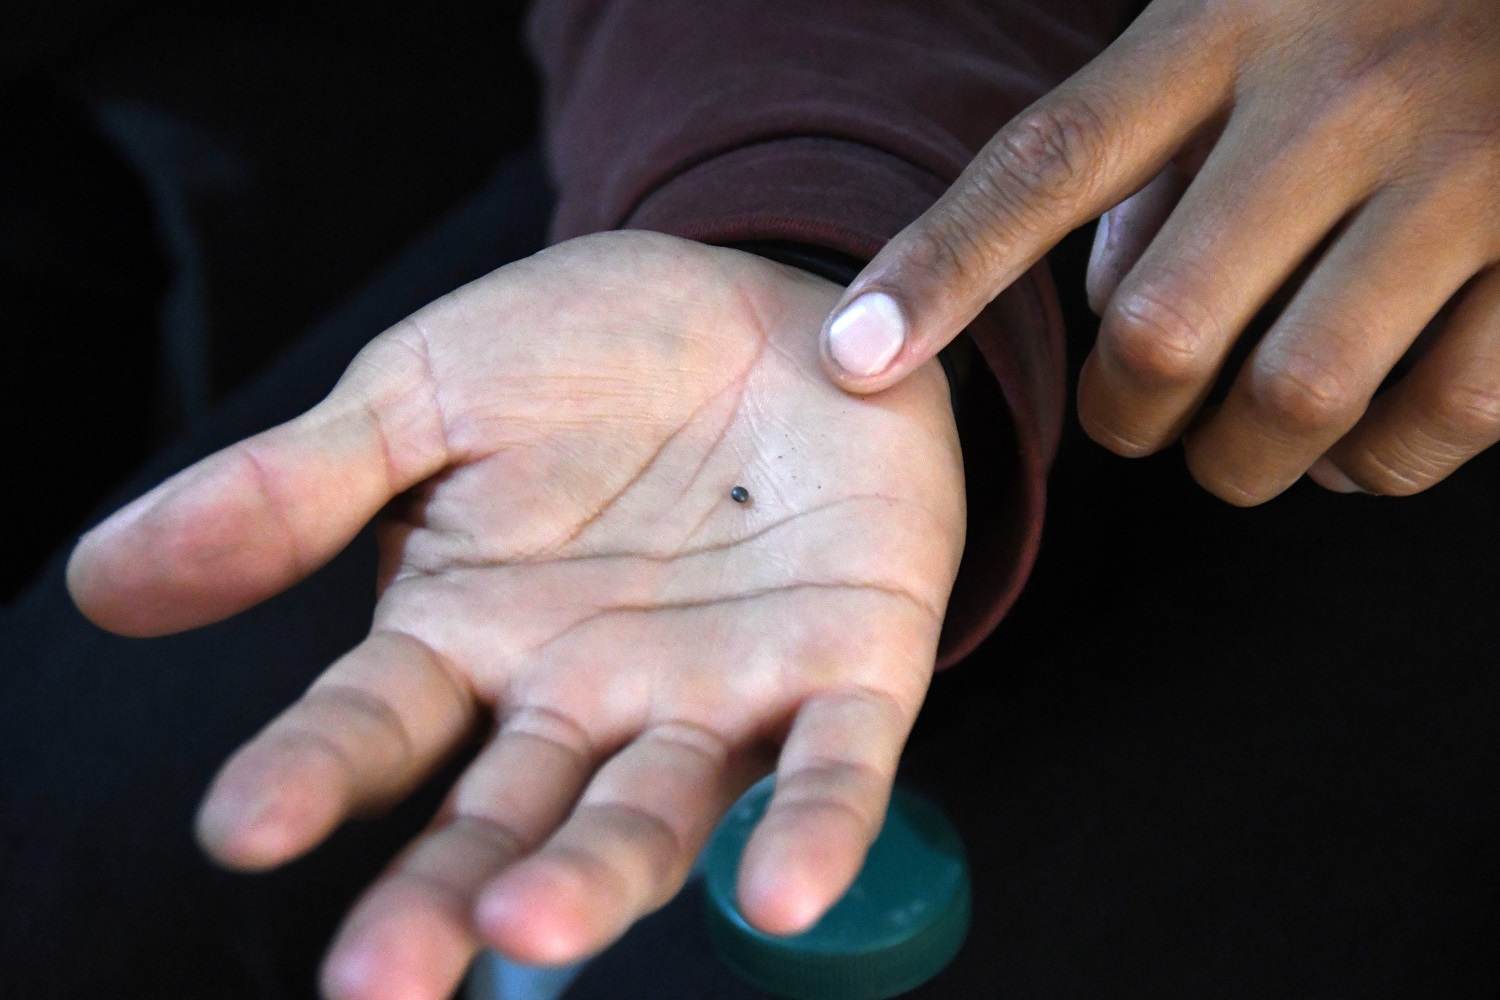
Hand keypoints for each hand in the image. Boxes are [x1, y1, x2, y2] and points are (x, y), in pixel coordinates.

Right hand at [67, 232, 964, 999]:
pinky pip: (832, 766)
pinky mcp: (849, 665)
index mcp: (470, 638)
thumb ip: (291, 490)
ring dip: (597, 881)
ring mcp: (716, 693)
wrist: (755, 302)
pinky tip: (780, 891)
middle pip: (504, 820)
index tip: (243, 824)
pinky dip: (811, 828)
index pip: (373, 729)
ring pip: (651, 815)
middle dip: (444, 901)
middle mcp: (585, 696)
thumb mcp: (422, 395)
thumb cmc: (584, 356)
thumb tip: (102, 580)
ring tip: (530, 927)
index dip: (308, 777)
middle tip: (378, 981)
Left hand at [819, 0, 1499, 502]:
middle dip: (1125, 416)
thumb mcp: (1248, 20)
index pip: (1047, 164)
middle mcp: (1340, 88)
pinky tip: (1356, 450)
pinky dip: (1378, 466)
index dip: (941, 270)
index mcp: (1231, 22)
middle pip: (1162, 325)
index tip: (856, 360)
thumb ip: (1160, 154)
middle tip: (1135, 417)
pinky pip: (1441, 415)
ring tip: (1237, 450)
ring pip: (1292, 395)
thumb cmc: (1382, 4)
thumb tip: (1114, 319)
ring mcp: (1463, 166)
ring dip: (1239, 464)